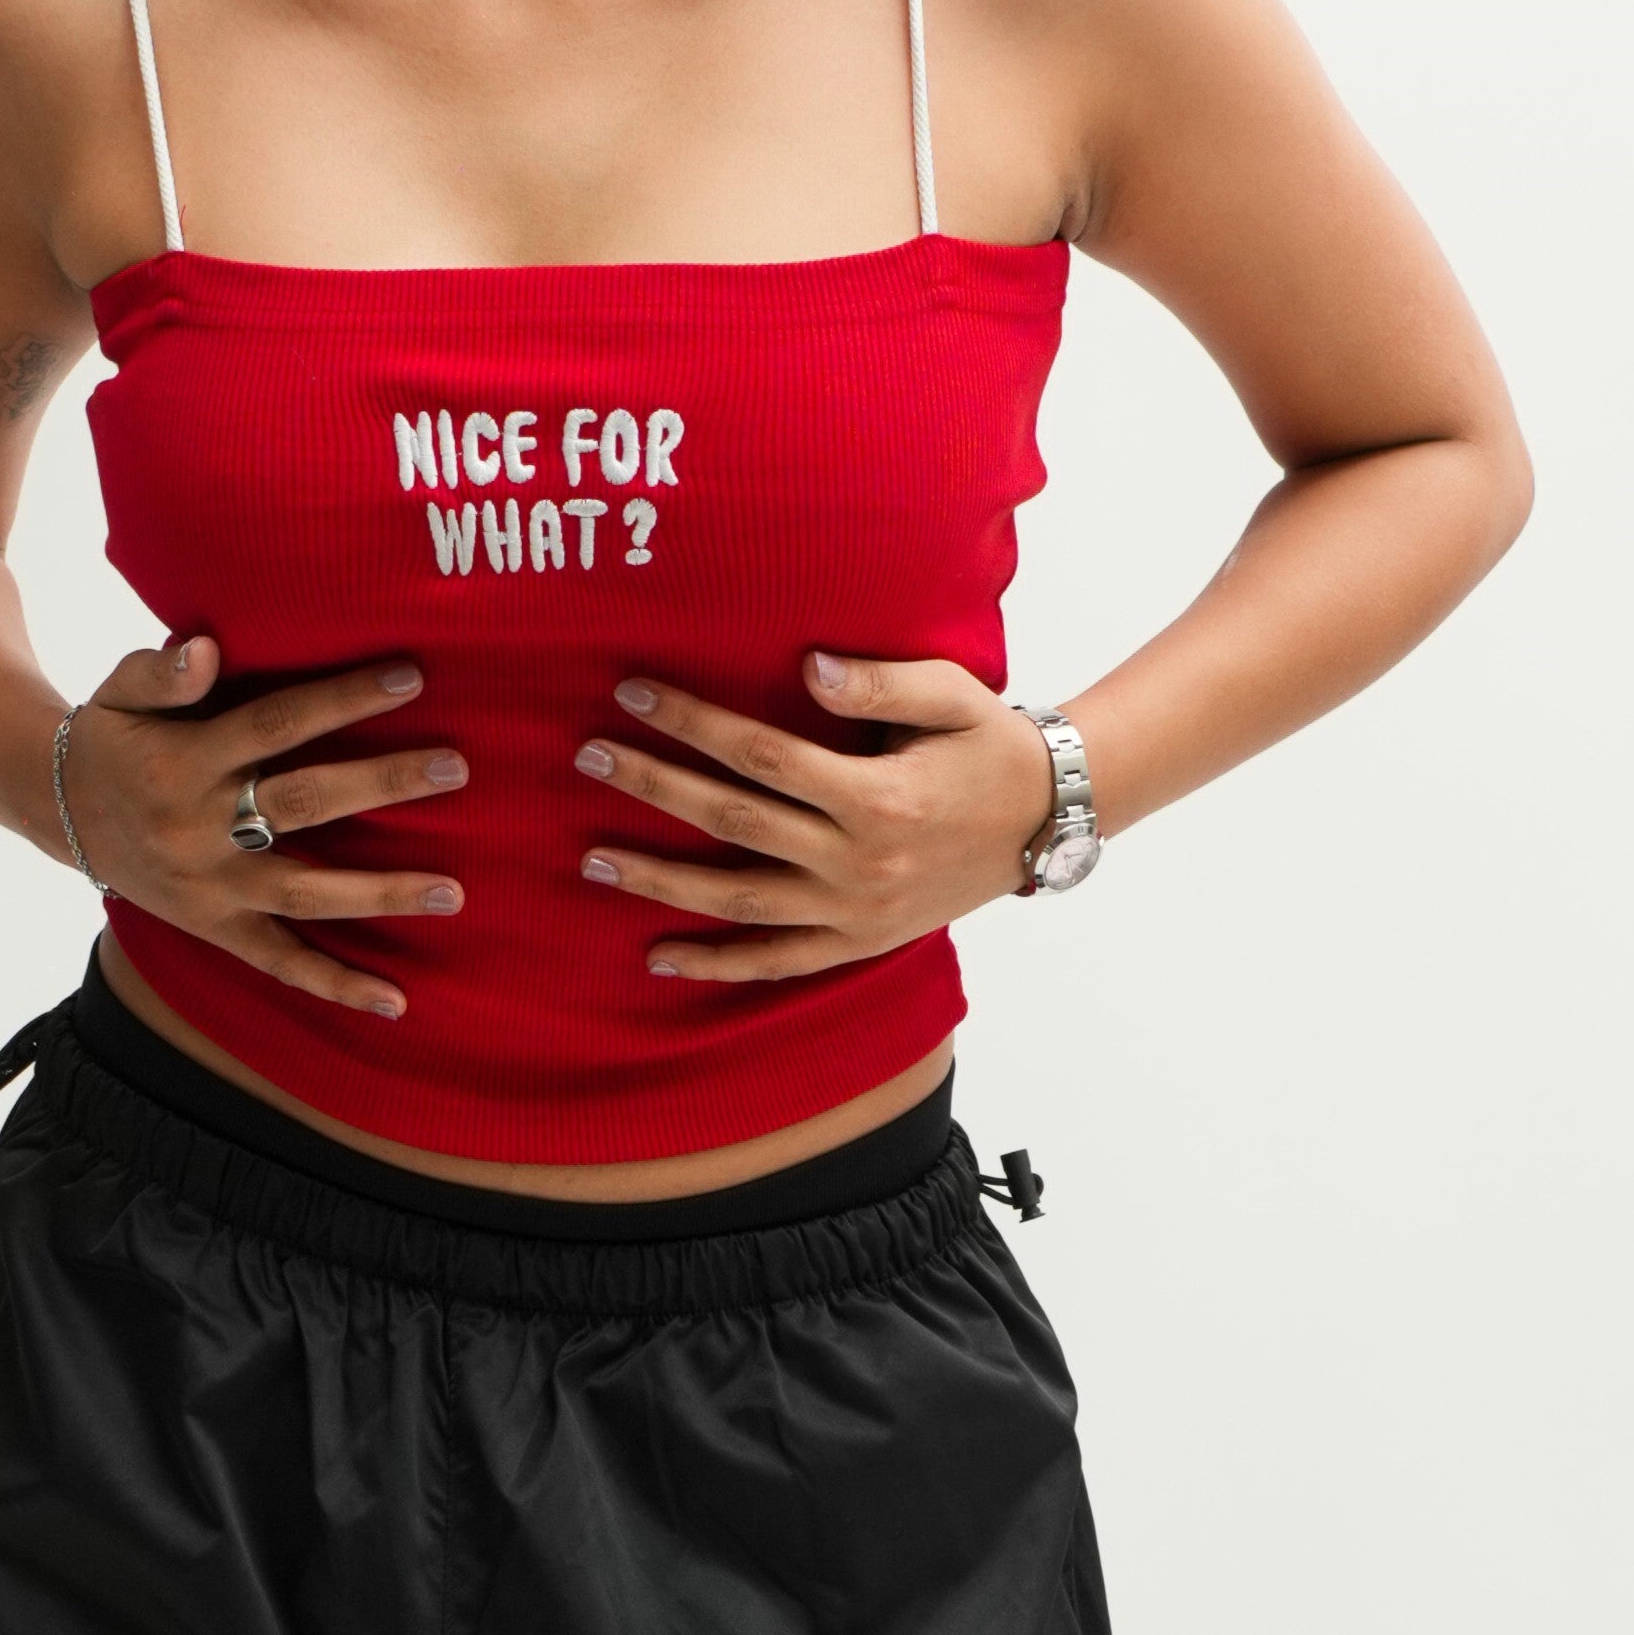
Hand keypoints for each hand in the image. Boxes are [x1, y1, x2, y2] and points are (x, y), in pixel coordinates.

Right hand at [59, 638, 466, 1020]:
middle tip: (455, 768)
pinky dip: (336, 985)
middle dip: (382, 783)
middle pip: (304, 802)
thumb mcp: (119, 692)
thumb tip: (207, 649)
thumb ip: (161, 670)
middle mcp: (199, 828)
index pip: (276, 724)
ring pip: (306, 893)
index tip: (410, 678)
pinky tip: (396, 1000)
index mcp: (184, 760)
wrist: (59, 811)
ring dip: (381, 894)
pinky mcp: (215, 927)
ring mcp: (211, 887)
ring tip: (452, 891)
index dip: (342, 699)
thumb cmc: (111, 737)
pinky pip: (280, 962)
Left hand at [572, 652, 1056, 980]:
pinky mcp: (859, 943)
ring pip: (739, 901)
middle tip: (587, 756)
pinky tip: (657, 957)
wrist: (1046, 821)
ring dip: (661, 881)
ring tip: (592, 859)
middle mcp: (860, 862)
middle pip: (733, 821)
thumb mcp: (952, 695)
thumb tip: (807, 669)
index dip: (692, 722)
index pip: (762, 755)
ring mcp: (856, 912)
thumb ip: (879, 683)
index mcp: (877, 796)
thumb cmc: (989, 744)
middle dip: (654, 787)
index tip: (634, 693)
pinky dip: (717, 965)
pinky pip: (776, 963)